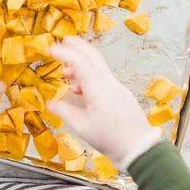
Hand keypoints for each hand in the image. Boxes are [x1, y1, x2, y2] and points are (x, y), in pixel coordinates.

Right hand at [48, 36, 154, 164]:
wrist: (139, 148)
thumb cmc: (110, 139)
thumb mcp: (83, 127)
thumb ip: (65, 112)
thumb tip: (50, 103)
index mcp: (98, 88)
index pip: (80, 62)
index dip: (65, 53)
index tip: (52, 48)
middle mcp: (109, 83)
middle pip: (93, 57)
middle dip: (78, 47)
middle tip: (64, 40)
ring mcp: (117, 87)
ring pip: (98, 67)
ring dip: (82, 63)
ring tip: (65, 71)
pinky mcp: (120, 95)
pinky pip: (103, 78)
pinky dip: (89, 76)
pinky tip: (79, 88)